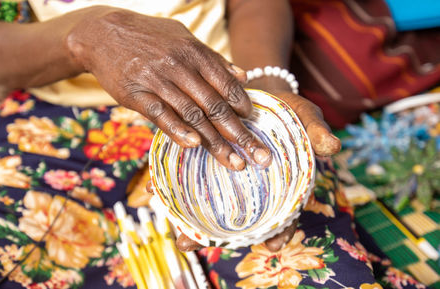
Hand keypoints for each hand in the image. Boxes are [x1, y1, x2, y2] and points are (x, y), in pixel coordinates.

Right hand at [66, 7, 271, 169]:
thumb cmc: (148, 37)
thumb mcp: (183, 38)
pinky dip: (178, 130)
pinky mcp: (137, 94)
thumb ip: (214, 59)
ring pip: (193, 115)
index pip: (226, 84)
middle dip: (239, 133)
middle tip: (258, 155)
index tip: (254, 123)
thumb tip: (243, 76)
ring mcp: (158, 81)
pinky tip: (194, 145)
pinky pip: (161, 115)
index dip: (242, 105)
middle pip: (215, 105)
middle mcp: (180, 67)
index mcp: (195, 53)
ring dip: (216, 142)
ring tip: (234, 162)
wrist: (103, 32)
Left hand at [146, 84, 340, 251]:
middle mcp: (254, 185)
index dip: (279, 229)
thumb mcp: (305, 117)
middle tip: (209, 247)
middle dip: (226, 236)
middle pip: (244, 217)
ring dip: (198, 223)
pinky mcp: (210, 160)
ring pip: (215, 204)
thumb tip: (333, 147)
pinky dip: (180, 188)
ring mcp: (230, 176)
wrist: (260, 92)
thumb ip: (315, 132)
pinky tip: (162, 196)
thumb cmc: (288, 111)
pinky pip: (195, 177)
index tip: (270, 245)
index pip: (284, 211)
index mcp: (282, 182)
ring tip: (183, 239)